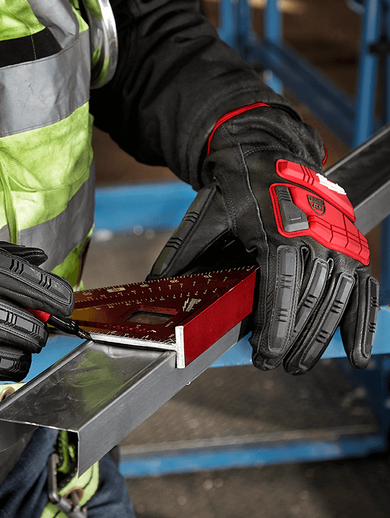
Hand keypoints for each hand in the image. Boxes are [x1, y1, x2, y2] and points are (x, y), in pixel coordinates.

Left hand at [149, 106, 378, 372]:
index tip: (266, 354)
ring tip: (298, 365)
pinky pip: (363, 289)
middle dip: (292, 340)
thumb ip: (184, 251)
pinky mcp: (351, 246)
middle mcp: (315, 236)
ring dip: (319, 339)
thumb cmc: (237, 186)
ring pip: (336, 300)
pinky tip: (357, 354)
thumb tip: (155, 283)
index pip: (281, 287)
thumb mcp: (206, 214)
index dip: (276, 326)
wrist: (270, 152)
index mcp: (279, 229)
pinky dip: (362, 323)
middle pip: (309, 300)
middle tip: (272, 364)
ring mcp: (338, 242)